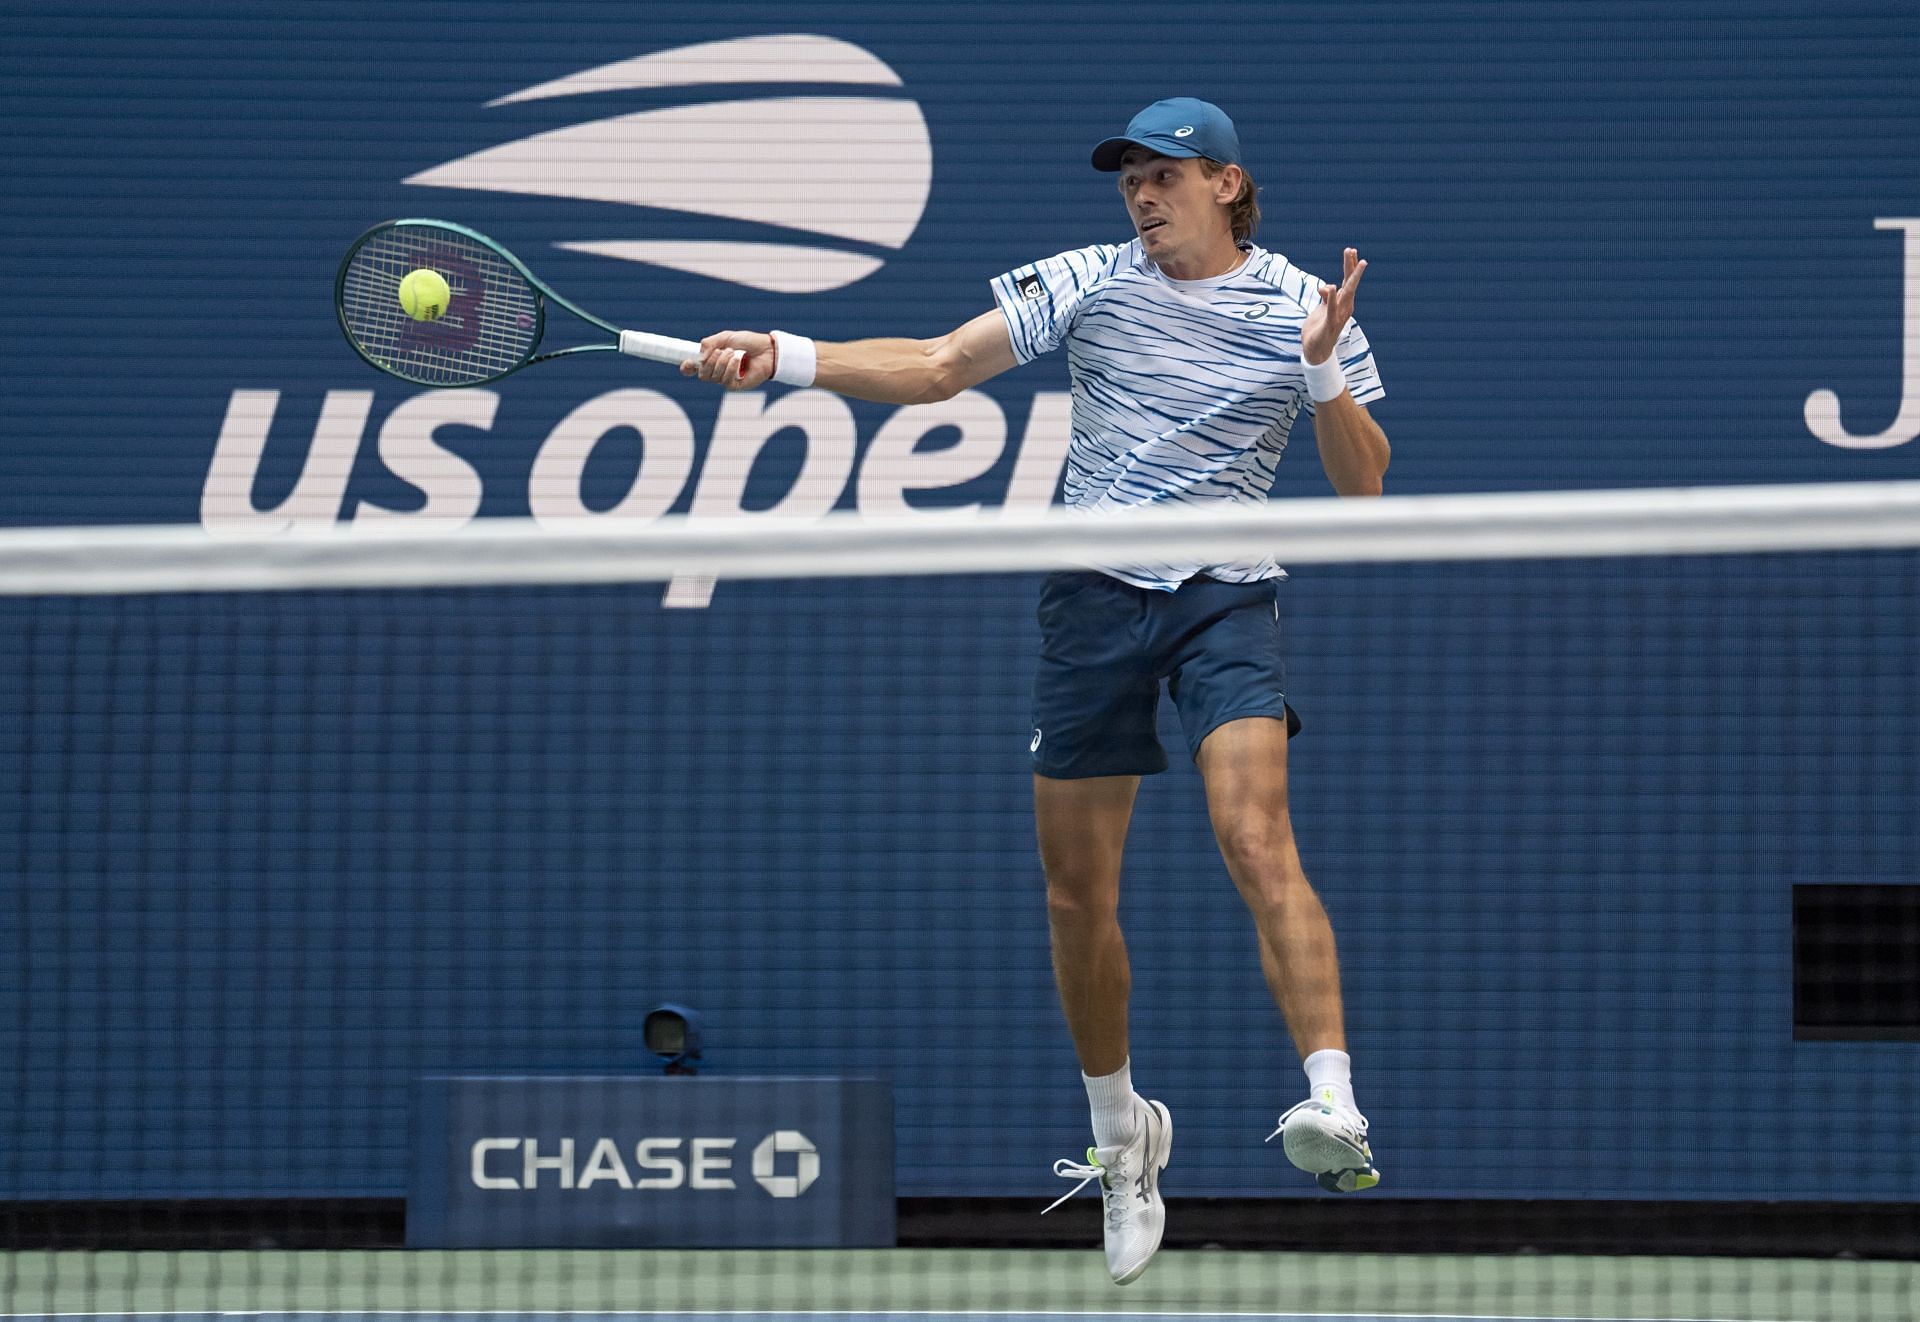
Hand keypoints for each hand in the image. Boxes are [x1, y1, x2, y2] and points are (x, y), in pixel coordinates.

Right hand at [679, 330, 773, 388]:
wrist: (767, 349)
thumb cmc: (748, 342)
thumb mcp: (726, 337)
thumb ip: (709, 344)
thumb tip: (699, 358)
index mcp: (712, 359)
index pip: (693, 368)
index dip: (687, 368)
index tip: (687, 363)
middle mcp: (717, 371)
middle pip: (702, 374)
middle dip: (709, 361)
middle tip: (721, 351)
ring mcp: (726, 380)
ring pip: (713, 377)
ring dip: (722, 362)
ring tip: (734, 353)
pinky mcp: (736, 386)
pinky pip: (725, 381)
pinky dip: (730, 368)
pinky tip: (738, 361)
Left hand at [1300, 247, 1366, 365]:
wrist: (1316, 352)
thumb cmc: (1319, 329)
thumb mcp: (1321, 310)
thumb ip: (1325, 298)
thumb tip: (1325, 287)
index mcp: (1342, 303)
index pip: (1346, 281)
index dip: (1349, 266)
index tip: (1351, 250)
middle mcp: (1344, 307)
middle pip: (1349, 283)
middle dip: (1351, 266)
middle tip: (1352, 250)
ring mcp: (1339, 315)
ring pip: (1346, 293)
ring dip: (1350, 278)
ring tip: (1354, 263)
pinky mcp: (1330, 324)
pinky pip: (1331, 309)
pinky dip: (1331, 298)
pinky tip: (1331, 287)